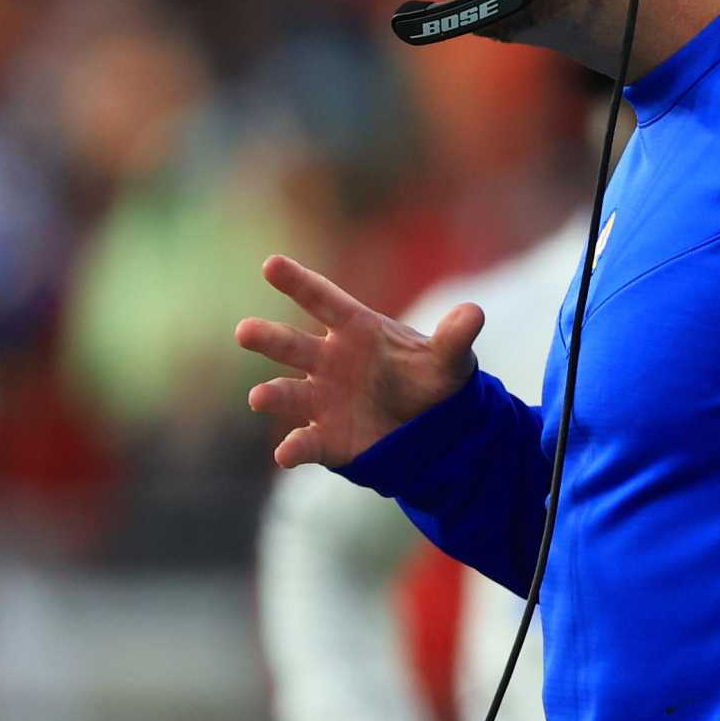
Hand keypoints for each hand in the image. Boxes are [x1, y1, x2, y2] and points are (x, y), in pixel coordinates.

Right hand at [235, 255, 483, 469]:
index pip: (322, 300)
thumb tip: (474, 313)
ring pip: (289, 393)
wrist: (431, 425)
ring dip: (273, 395)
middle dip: (268, 338)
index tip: (271, 265)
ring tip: (259, 397)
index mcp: (355, 329)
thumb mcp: (449, 359)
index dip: (298, 283)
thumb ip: (454, 337)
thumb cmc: (430, 378)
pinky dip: (295, 448)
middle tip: (245, 331)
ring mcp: (322, 399)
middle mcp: (328, 360)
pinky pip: (307, 441)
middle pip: (292, 344)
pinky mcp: (327, 437)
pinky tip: (285, 455)